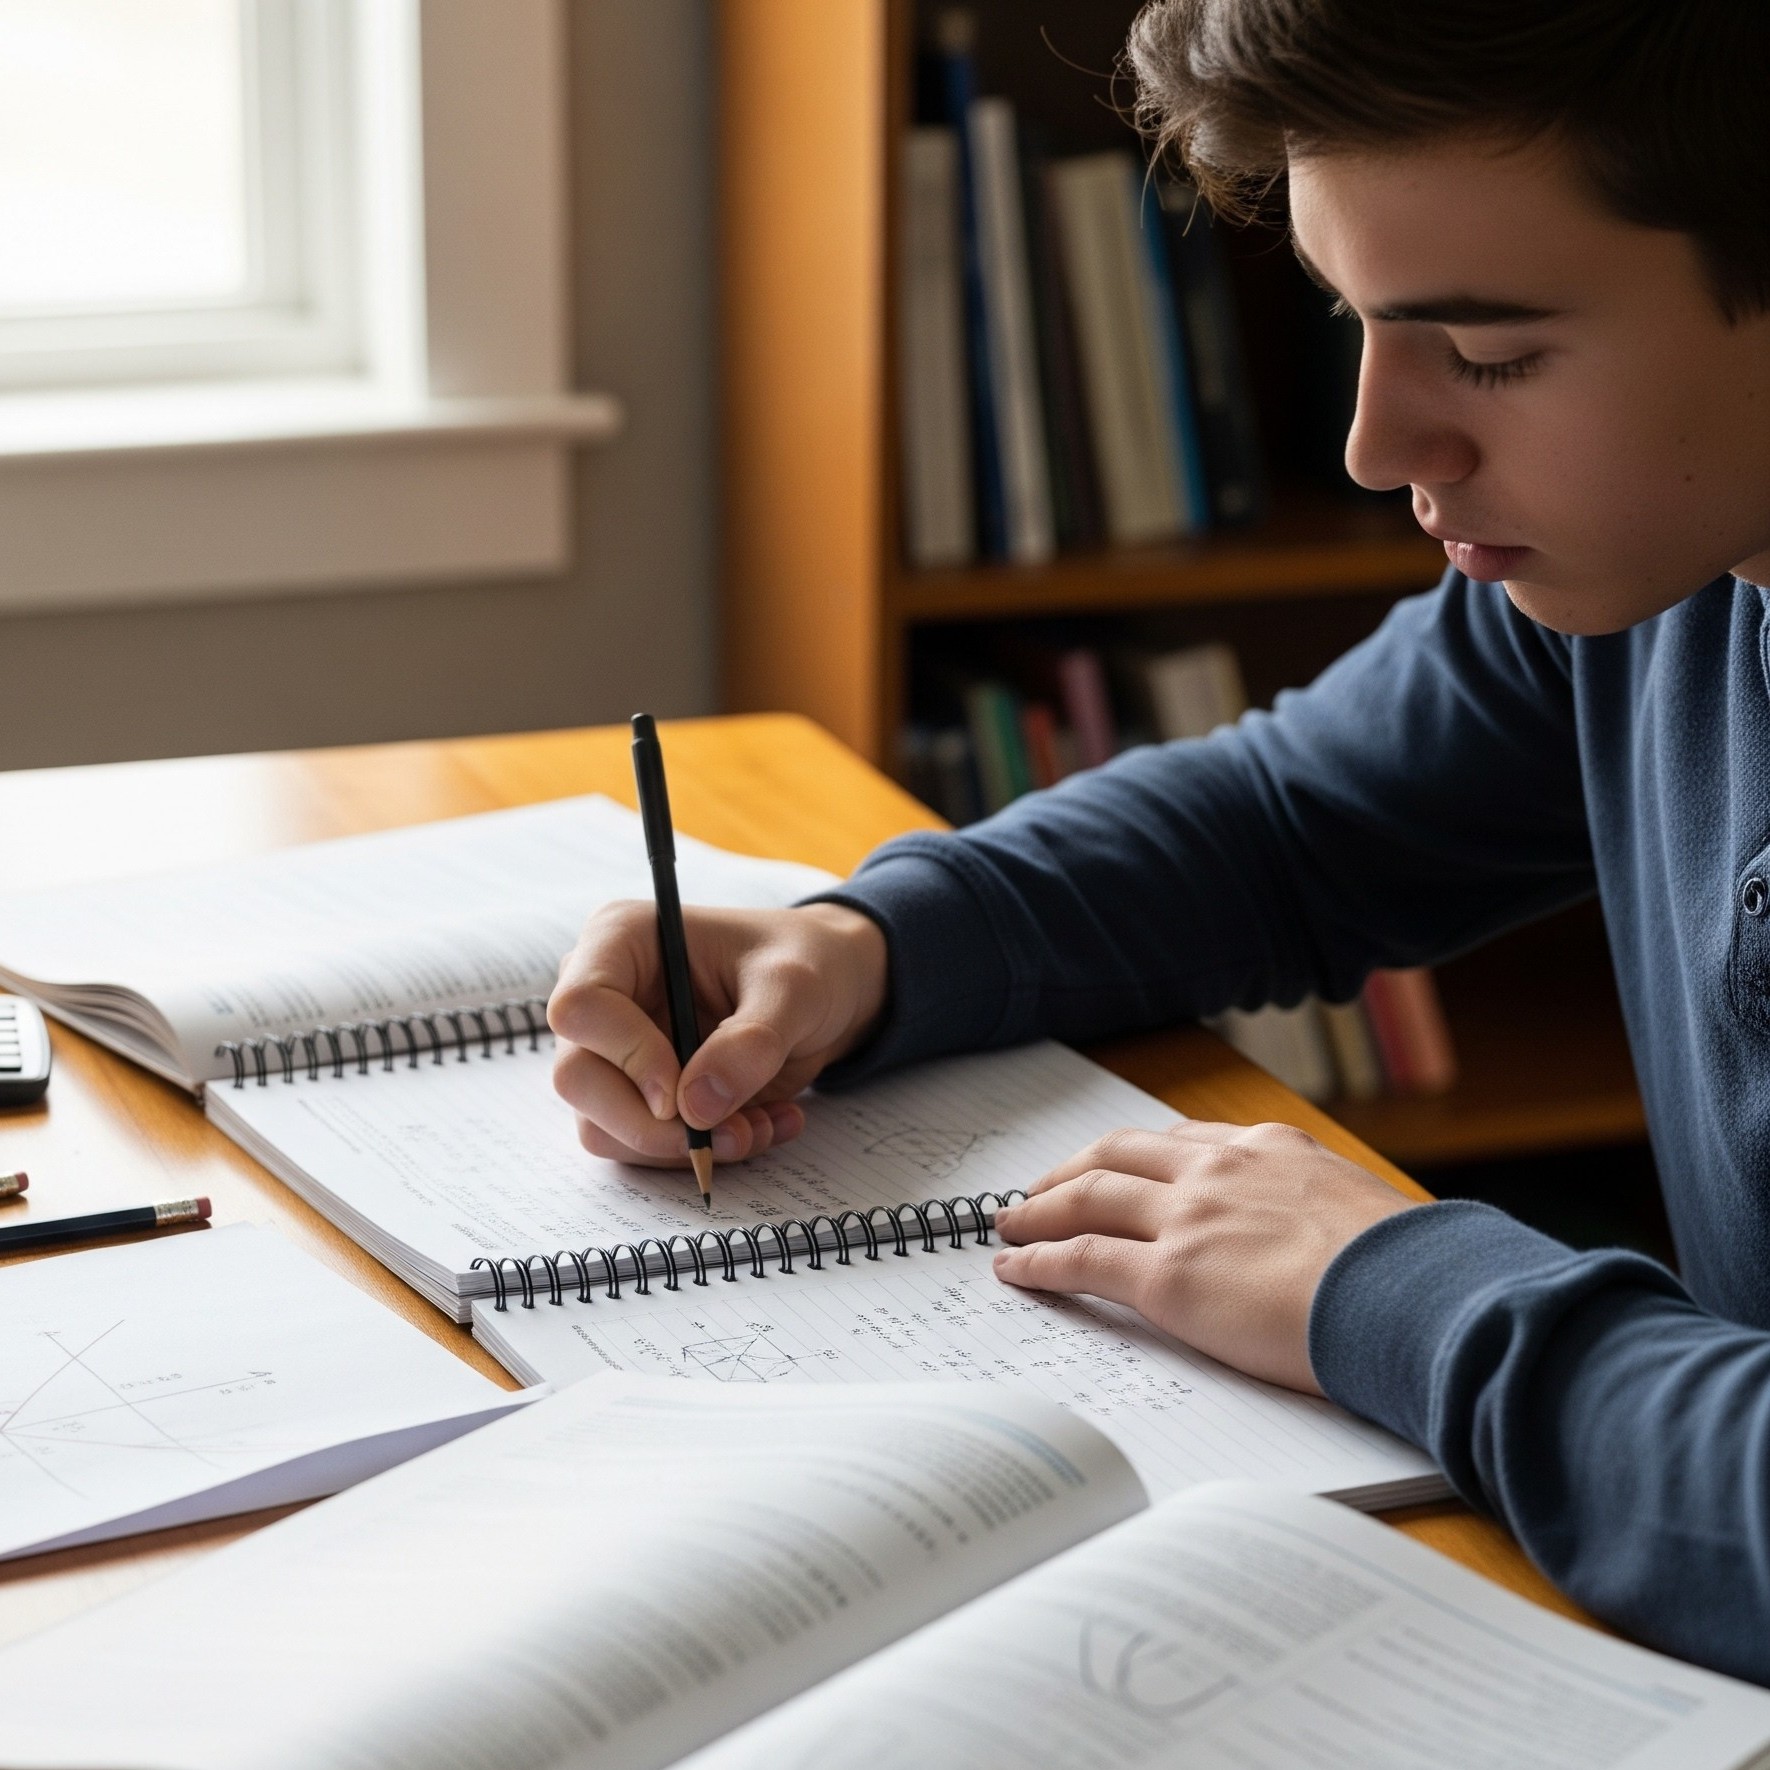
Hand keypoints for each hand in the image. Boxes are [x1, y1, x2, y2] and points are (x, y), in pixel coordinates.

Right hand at [549, 902, 887, 1166]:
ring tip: (761, 1126)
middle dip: (655, 1127)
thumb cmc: (805, 963)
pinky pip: (641, 1147)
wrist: (826, 991)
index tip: (684, 1094)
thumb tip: (695, 1108)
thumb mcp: (796, 989)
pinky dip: (700, 1153)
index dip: (627, 1057)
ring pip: (603, 1127)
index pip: (580, 1007)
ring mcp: (612, 1051)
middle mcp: (603, 997)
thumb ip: (751, 1042)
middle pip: (577, 1079)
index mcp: (621, 940)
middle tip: (732, 1133)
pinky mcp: (635, 1096)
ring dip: (685, 1148)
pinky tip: (759, 1125)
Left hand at [992, 1121, 1414, 1391]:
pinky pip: (1082, 1259)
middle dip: (1072, 1170)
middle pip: (1120, 1155)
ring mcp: (1190, 1220)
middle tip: (1041, 1188)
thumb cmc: (1411, 1275)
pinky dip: (1039, 1260)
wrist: (1415, 1297)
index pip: (1183, 1142)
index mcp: (1272, 1150)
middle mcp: (1221, 1171)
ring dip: (1039, 1208)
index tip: (1114, 1166)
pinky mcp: (1169, 1277)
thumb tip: (1328, 1252)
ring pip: (1089, 1197)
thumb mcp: (1365, 1215)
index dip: (1137, 1157)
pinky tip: (1015, 1267)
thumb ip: (1321, 1218)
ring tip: (1010, 1222)